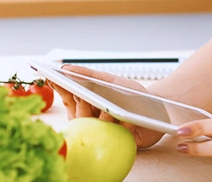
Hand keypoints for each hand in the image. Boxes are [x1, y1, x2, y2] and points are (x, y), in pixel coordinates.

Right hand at [48, 64, 163, 148]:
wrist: (158, 108)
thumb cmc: (131, 95)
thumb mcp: (111, 81)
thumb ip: (90, 75)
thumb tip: (66, 68)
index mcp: (86, 105)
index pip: (68, 98)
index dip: (60, 90)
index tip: (53, 79)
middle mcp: (91, 120)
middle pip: (79, 115)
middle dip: (82, 104)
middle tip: (83, 95)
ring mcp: (104, 133)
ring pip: (95, 128)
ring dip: (103, 117)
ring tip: (109, 109)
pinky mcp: (119, 142)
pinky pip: (117, 136)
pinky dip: (124, 126)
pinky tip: (128, 119)